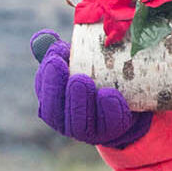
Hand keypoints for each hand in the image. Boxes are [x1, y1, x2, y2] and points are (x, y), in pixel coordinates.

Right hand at [30, 29, 151, 147]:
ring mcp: (88, 131)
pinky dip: (110, 110)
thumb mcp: (78, 63)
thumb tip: (42, 36)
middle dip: (57, 89)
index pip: (43, 89)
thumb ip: (58, 53)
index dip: (47, 73)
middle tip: (64, 67)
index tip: (57, 53)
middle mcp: (65, 120)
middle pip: (54, 111)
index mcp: (52, 101)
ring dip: (79, 101)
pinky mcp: (112, 133)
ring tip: (83, 80)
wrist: (129, 103)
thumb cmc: (96, 78)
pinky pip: (110, 125)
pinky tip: (110, 94)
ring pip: (79, 123)